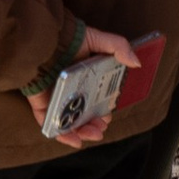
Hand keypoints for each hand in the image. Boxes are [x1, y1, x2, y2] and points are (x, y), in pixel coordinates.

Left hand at [27, 22, 141, 151]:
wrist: (42, 40)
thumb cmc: (70, 38)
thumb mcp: (98, 39)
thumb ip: (119, 47)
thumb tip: (136, 63)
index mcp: (86, 80)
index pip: (98, 101)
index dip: (105, 112)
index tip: (109, 115)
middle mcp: (72, 92)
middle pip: (86, 116)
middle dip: (96, 125)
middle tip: (101, 127)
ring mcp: (57, 100)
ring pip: (72, 124)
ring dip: (84, 132)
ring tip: (93, 134)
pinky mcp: (43, 105)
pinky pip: (51, 125)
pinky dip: (63, 135)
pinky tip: (75, 140)